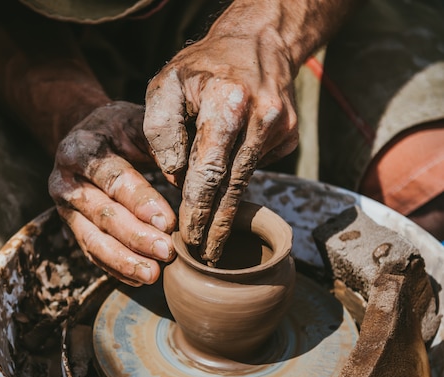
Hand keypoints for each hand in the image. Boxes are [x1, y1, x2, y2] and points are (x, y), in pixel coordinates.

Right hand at [49, 102, 176, 285]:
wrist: (85, 134)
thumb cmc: (119, 129)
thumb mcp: (137, 125)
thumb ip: (161, 149)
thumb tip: (192, 184)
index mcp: (81, 150)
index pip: (114, 180)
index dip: (141, 203)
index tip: (169, 223)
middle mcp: (66, 181)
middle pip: (102, 214)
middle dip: (136, 237)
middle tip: (166, 253)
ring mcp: (65, 208)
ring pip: (93, 240)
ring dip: (124, 261)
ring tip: (153, 275)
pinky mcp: (71, 227)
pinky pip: (91, 253)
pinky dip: (115, 268)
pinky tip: (139, 279)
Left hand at [144, 6, 299, 264]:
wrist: (258, 43)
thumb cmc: (202, 67)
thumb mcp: (166, 86)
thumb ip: (161, 132)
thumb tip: (176, 179)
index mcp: (227, 102)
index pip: (209, 170)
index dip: (198, 209)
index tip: (189, 238)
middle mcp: (262, 118)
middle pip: (234, 186)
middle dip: (218, 225)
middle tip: (203, 255)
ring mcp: (282, 129)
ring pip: (246, 181)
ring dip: (227, 209)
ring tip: (212, 238)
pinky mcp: (291, 137)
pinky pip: (257, 167)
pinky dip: (238, 174)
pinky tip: (227, 170)